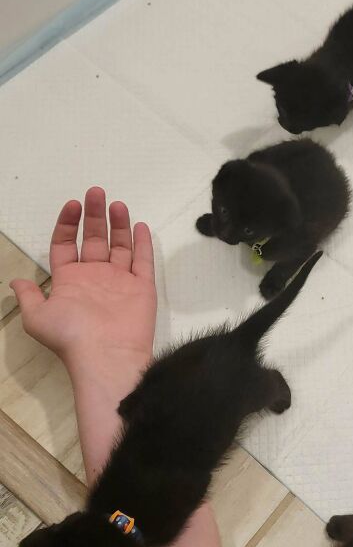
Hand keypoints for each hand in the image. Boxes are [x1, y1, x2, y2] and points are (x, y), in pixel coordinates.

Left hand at [11, 187, 155, 376]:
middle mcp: (95, 278)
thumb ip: (29, 296)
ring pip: (119, 246)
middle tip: (96, 192)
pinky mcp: (142, 287)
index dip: (67, 224)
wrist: (106, 354)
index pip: (66, 245)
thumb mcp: (37, 317)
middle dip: (94, 215)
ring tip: (116, 203)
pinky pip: (143, 261)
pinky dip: (142, 243)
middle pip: (93, 239)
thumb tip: (15, 282)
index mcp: (70, 281)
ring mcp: (120, 281)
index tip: (72, 205)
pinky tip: (140, 226)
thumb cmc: (71, 334)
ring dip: (118, 224)